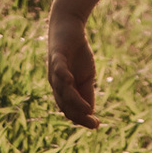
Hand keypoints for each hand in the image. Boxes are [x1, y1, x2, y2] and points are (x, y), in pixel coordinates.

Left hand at [46, 4, 97, 129]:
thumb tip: (90, 112)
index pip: (70, 110)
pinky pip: (58, 68)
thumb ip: (87, 93)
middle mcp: (56, 83)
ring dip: (74, 101)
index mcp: (63, 90)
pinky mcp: (56, 56)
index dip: (82, 119)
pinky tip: (70, 81)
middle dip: (79, 116)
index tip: (96, 125)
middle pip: (65, 104)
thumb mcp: (86, 76)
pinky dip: (63, 76)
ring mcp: (55, 70)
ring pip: (62, 90)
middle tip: (94, 123)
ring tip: (86, 110)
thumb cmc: (76, 53)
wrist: (69, 27)